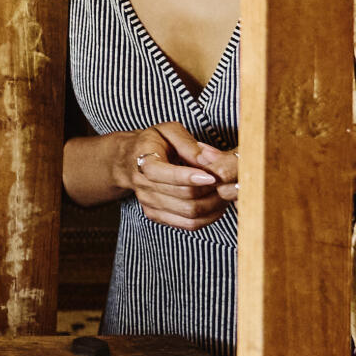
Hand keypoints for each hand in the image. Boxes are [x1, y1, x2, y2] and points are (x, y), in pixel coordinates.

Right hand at [119, 123, 236, 230]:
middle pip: (184, 196)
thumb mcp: (168, 131)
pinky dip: (208, 217)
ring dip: (213, 205)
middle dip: (211, 191)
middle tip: (227, 181)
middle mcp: (144, 186)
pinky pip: (188, 224)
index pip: (166, 175)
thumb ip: (188, 143)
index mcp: (144, 162)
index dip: (191, 177)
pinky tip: (216, 204)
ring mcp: (149, 203)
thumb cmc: (153, 143)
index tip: (212, 176)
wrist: (128, 160)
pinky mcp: (157, 216)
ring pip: (189, 213)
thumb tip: (210, 158)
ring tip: (224, 192)